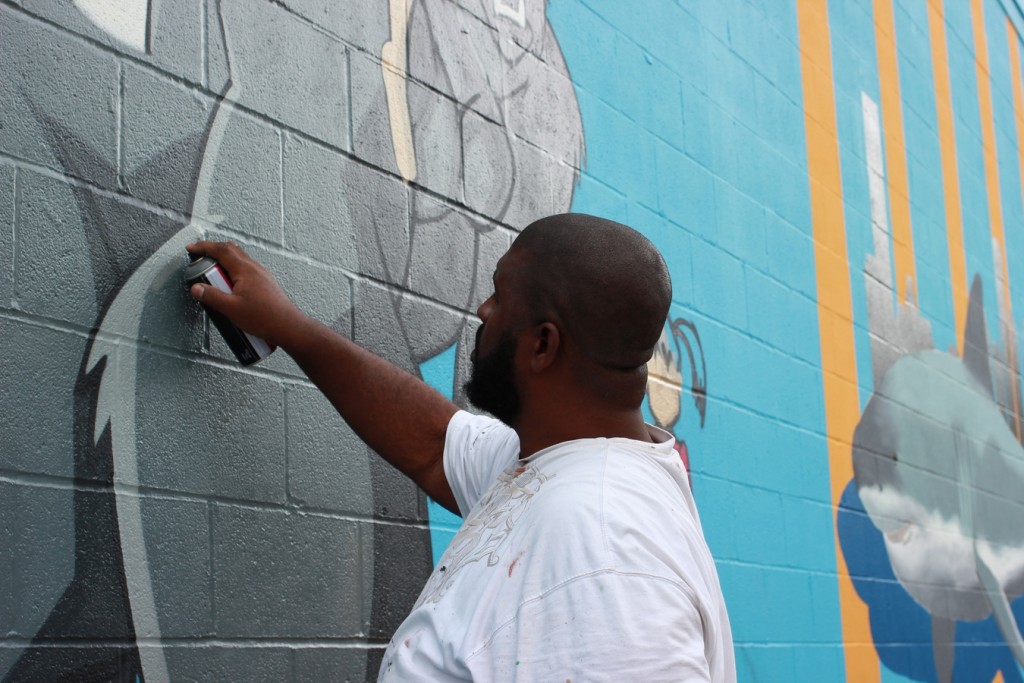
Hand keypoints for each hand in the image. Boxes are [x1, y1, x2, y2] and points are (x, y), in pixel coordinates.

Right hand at [186, 241, 307, 347]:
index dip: (204, 247)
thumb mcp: (231, 309)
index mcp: (245, 270)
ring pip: (240, 260)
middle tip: (200, 260)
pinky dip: (235, 272)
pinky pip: (247, 270)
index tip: (192, 248)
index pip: (221, 250)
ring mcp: (262, 275)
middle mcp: (255, 268)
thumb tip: (196, 288)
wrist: (289, 327)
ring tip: (213, 277)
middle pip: (232, 250)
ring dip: (225, 262)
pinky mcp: (266, 283)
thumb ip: (212, 297)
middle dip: (214, 251)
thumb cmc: (264, 318)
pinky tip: (231, 287)